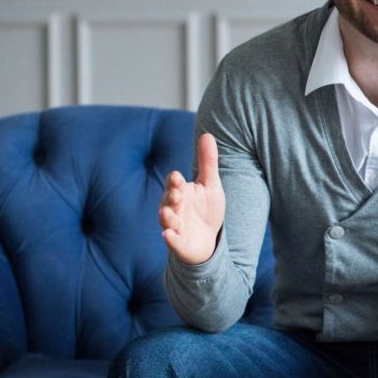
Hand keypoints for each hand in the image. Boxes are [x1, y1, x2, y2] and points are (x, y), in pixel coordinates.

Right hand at [159, 133, 225, 264]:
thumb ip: (207, 161)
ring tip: (167, 213)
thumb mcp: (210, 184)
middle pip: (168, 201)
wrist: (208, 238)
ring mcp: (176, 226)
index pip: (174, 184)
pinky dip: (170, 239)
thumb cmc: (207, 208)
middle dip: (170, 198)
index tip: (177, 176)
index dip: (174, 181)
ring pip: (168, 221)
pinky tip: (168, 235)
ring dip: (167, 217)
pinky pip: (173, 241)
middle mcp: (175, 208)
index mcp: (181, 192)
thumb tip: (206, 134)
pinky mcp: (179, 243)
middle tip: (175, 194)